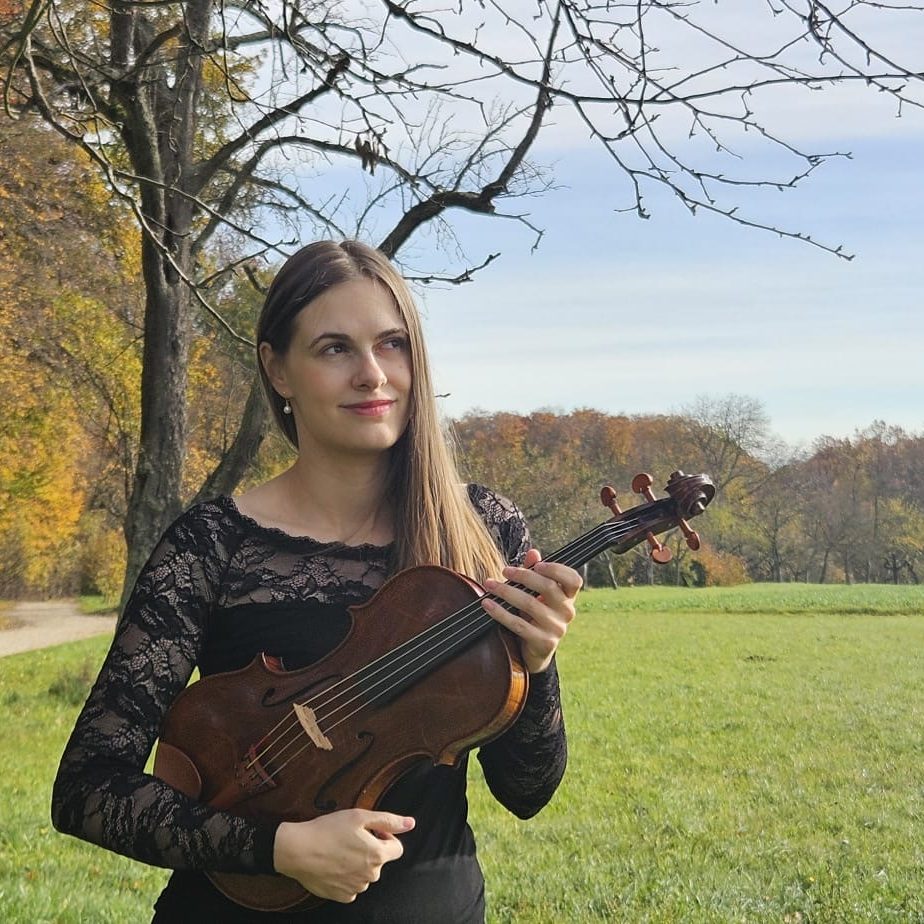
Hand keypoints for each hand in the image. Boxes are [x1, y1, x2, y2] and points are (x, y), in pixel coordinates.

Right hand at [273, 809, 414, 902]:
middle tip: (351, 838)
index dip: (385, 837)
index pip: (397, 849)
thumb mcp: (360, 816)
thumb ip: (388, 820)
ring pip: (365, 874)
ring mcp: (355, 888)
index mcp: (377, 855)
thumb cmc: (328, 830)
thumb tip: (410, 823)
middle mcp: (370, 875)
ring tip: (339, 850)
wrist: (298, 850)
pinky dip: (346, 876)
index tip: (370, 832)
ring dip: (358, 863)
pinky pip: (352, 886)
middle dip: (370, 849)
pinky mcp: (341, 896)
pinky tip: (334, 864)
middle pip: (380, 861)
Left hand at [480, 548, 581, 673]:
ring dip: (506, 592)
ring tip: (490, 585)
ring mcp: (557, 628)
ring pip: (530, 604)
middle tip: (504, 571)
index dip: (557, 570)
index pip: (573, 580)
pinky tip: (487, 604)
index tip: (538, 564)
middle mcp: (567, 612)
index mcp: (568, 597)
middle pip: (548, 587)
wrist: (534, 651)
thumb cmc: (534, 615)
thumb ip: (535, 572)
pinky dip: (500, 612)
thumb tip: (533, 552)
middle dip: (523, 576)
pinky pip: (518, 624)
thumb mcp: (536, 594)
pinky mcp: (543, 642)